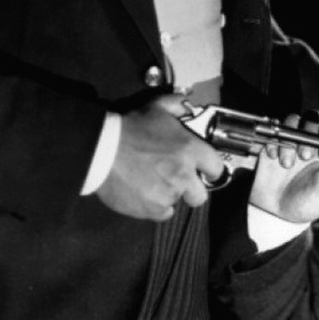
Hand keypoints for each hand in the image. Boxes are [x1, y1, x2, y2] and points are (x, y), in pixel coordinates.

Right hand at [95, 95, 226, 220]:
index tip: (203, 171)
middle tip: (176, 180)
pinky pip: (162, 213)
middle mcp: (184, 174)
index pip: (216, 168)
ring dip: (169, 195)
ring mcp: (168, 194)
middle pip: (200, 195)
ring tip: (152, 182)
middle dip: (190, 189)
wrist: (102, 150)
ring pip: (177, 203)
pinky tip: (144, 192)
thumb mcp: (156, 108)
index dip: (210, 171)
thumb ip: (176, 105)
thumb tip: (187, 106)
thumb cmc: (131, 128)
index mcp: (190, 150)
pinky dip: (155, 206)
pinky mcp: (152, 209)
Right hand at [250, 112, 318, 223]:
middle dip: (310, 131)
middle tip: (305, 155)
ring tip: (287, 164)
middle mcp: (311, 141)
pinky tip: (274, 159)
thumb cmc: (309, 203)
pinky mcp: (273, 144)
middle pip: (313, 117)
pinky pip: (273, 131)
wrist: (278, 214)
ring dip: (290, 138)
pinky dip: (274, 143)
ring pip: (293, 121)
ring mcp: (291, 141)